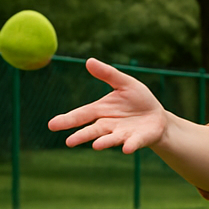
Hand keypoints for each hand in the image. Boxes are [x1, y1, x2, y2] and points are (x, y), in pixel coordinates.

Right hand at [48, 59, 168, 153]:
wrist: (157, 117)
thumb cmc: (138, 100)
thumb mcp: (124, 83)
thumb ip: (108, 74)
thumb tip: (89, 61)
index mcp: (101, 110)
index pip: (81, 115)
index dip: (67, 120)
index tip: (52, 125)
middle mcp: (108, 125)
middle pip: (92, 130)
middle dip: (81, 136)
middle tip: (69, 142)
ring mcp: (122, 134)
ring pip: (110, 139)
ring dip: (104, 142)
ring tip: (95, 145)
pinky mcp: (137, 140)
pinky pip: (132, 143)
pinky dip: (129, 145)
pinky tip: (126, 148)